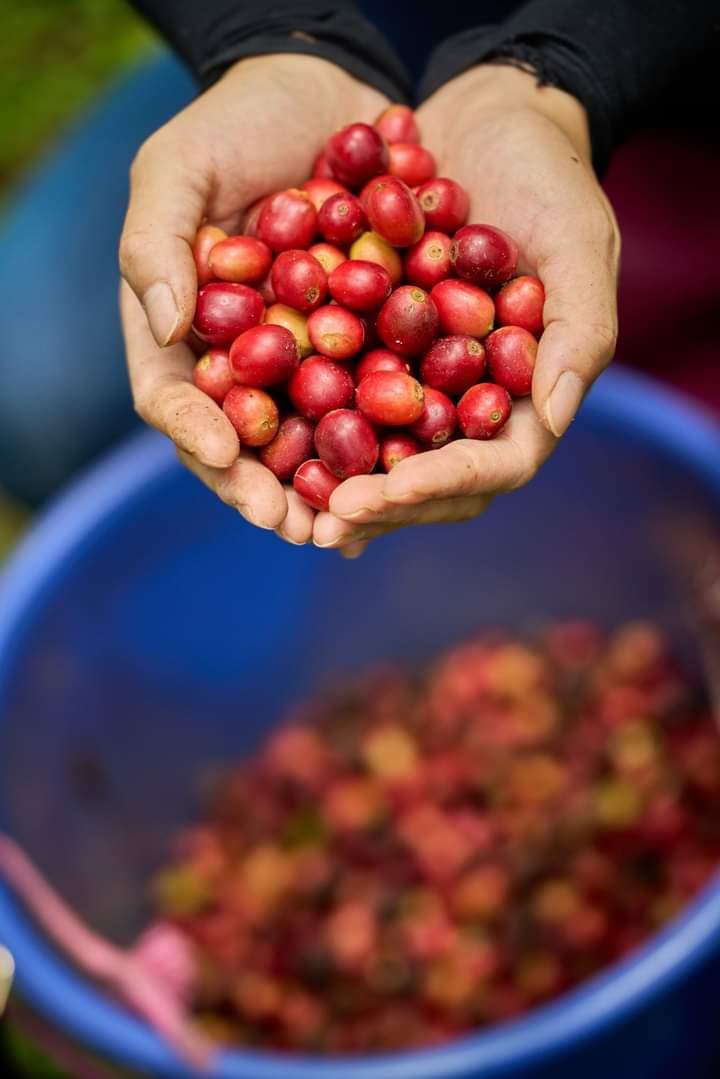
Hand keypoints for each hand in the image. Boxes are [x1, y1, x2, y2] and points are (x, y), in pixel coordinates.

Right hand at [119, 54, 386, 543]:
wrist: (328, 95)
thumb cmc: (235, 123)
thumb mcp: (178, 167)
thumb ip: (156, 242)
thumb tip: (167, 326)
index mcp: (185, 335)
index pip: (176, 401)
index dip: (197, 435)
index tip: (227, 457)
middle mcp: (244, 365)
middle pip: (247, 446)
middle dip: (270, 489)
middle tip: (299, 526)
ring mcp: (306, 366)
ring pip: (314, 442)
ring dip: (335, 487)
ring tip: (358, 523)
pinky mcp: (369, 353)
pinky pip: (381, 405)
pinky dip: (396, 440)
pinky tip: (418, 472)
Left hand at [314, 65, 618, 555]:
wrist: (487, 117)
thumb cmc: (548, 175)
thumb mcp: (577, 238)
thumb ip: (580, 327)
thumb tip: (551, 418)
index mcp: (527, 395)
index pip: (494, 464)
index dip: (443, 484)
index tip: (388, 490)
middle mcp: (471, 404)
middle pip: (433, 483)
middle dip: (383, 504)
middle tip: (327, 517)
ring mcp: (421, 383)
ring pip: (382, 458)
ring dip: (338, 487)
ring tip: (289, 506)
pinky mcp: (373, 353)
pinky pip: (339, 402)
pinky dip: (306, 428)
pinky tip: (259, 445)